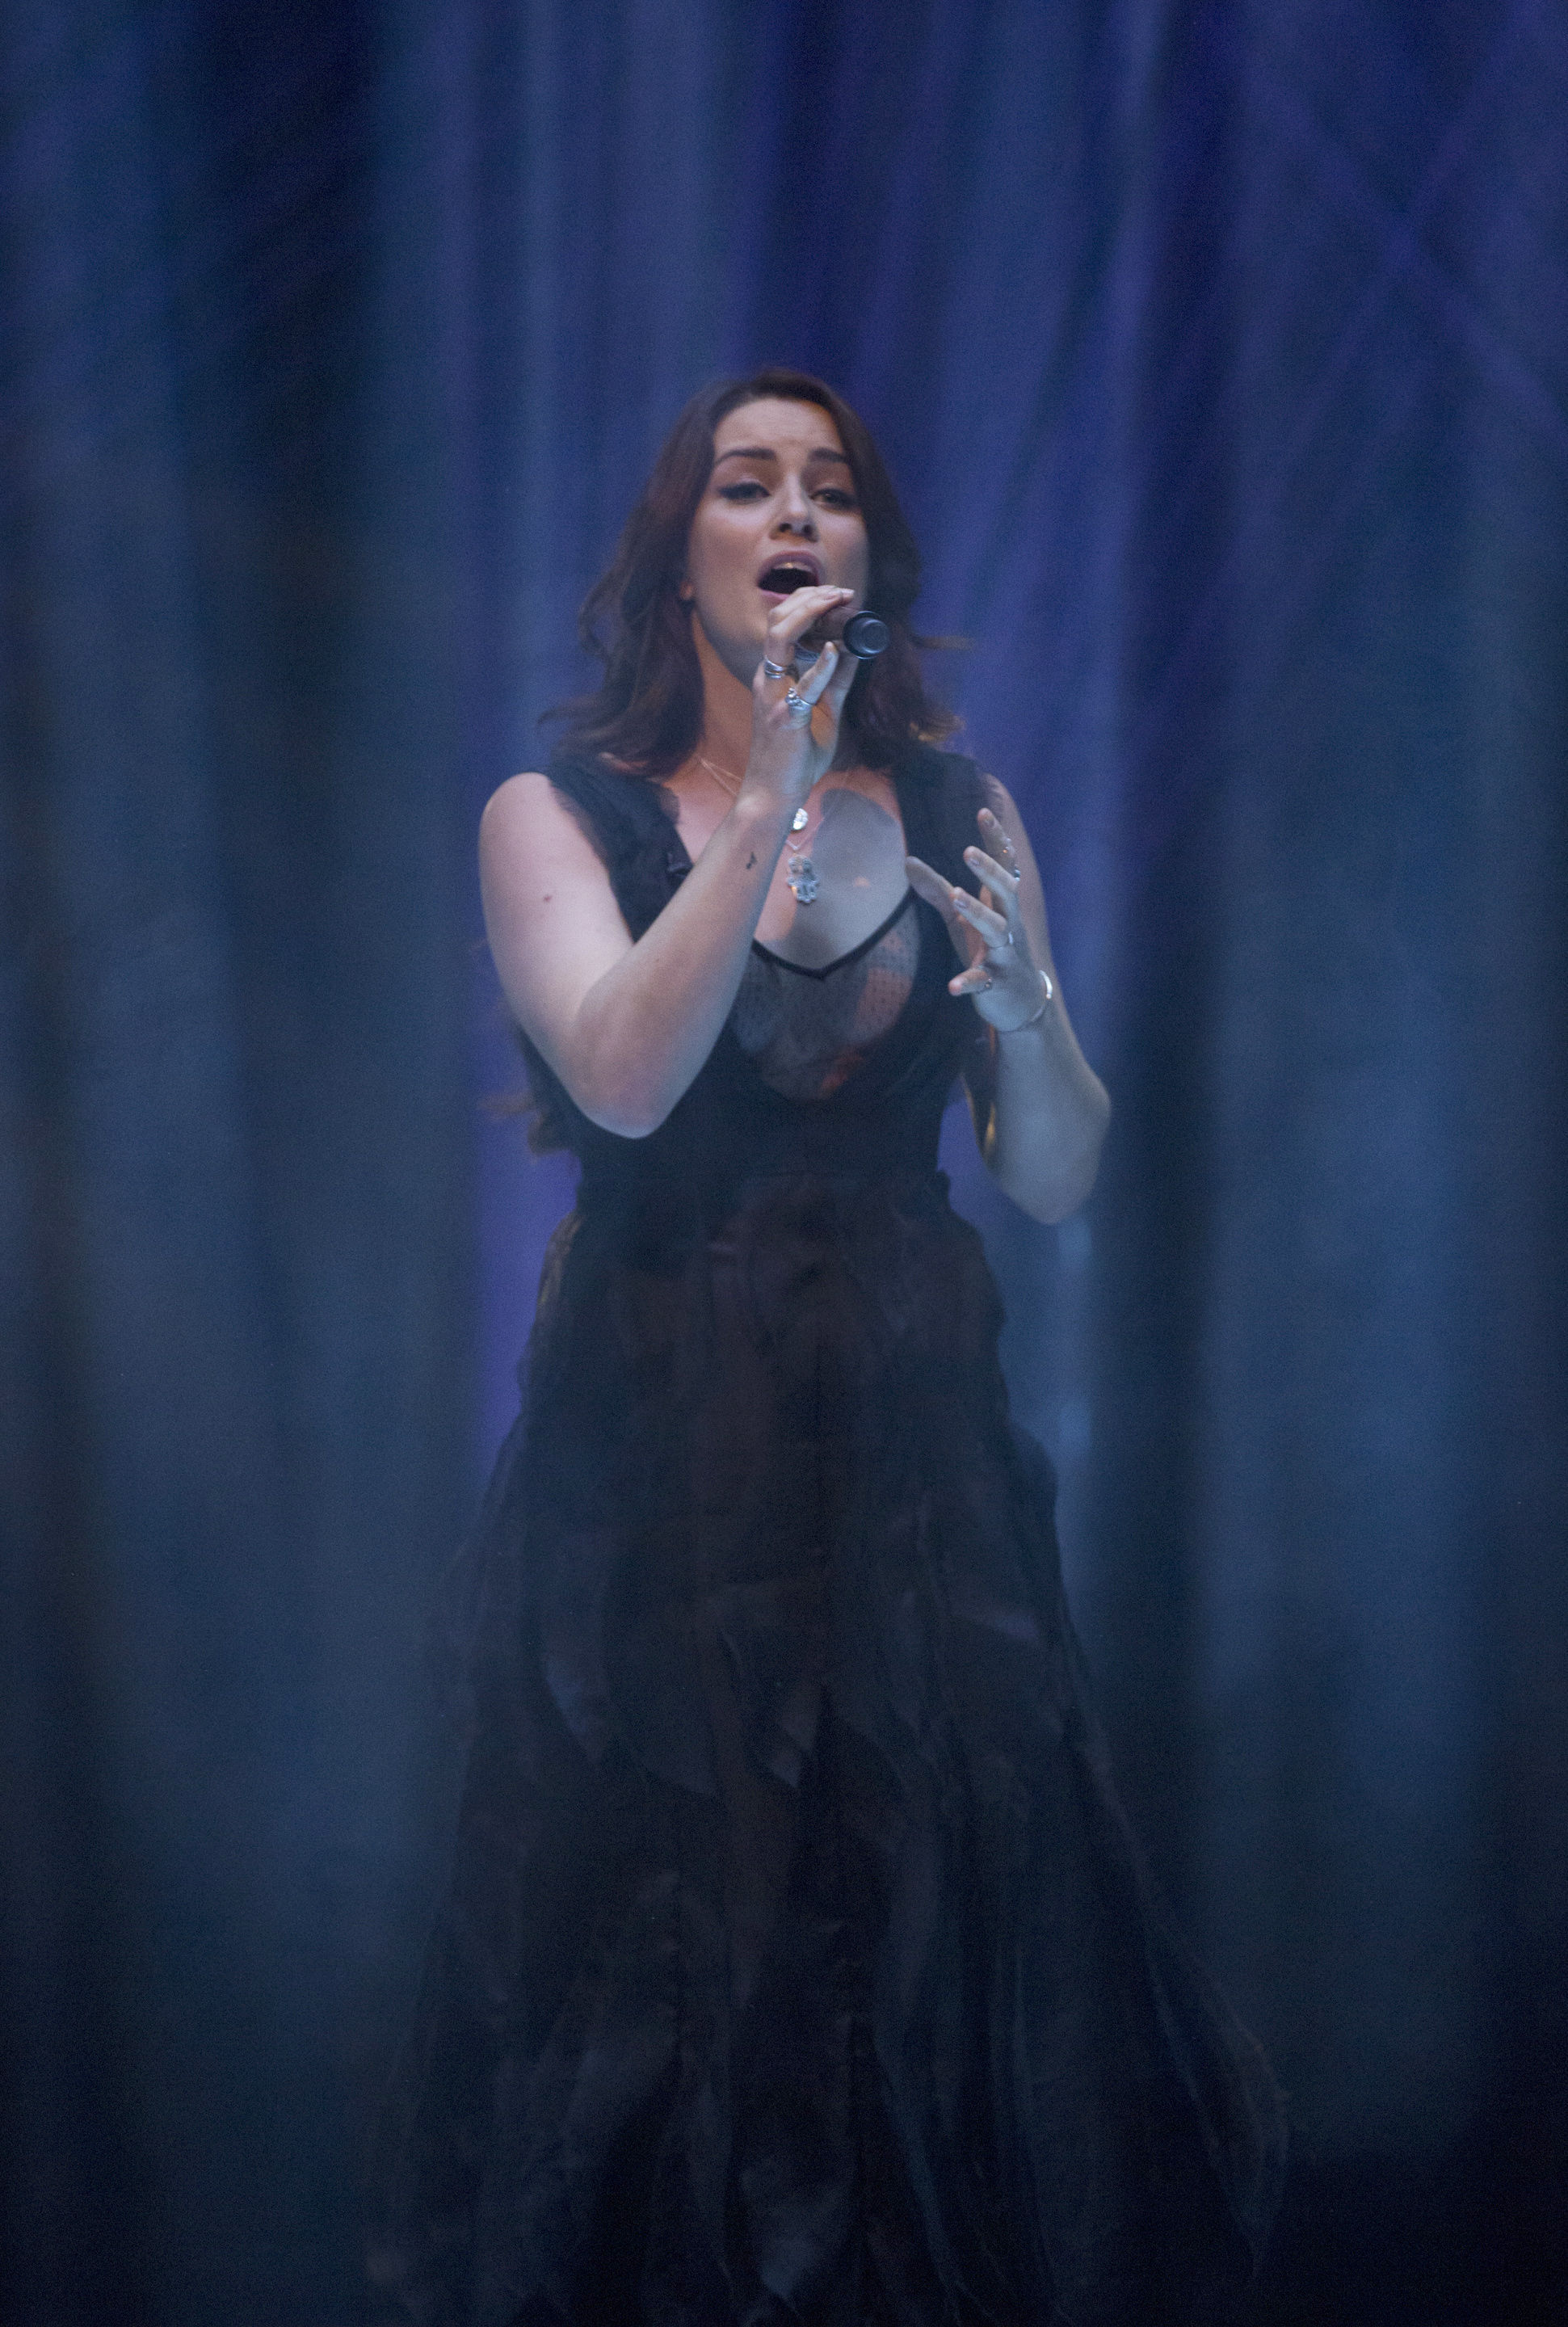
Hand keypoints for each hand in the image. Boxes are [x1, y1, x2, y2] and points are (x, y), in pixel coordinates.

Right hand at [746, 585, 860, 810]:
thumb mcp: (825, 709)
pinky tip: (835, 650)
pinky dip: (819, 665)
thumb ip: (837, 680)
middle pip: (777, 620)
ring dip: (809, 615)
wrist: (777, 791)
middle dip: (810, 598)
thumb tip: (855, 650)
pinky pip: (802, 686)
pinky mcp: (785, 718)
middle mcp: (768, 678)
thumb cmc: (797, 754)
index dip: (809, 602)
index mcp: (774, 674)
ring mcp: (773, 696)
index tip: (838, 595)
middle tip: (841, 592)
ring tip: (836, 603)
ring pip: (779, 639)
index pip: (782, 623)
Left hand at [906, 805, 1047, 1031]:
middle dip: (989, 871)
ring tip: (956, 897)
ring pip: (997, 929)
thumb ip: (936, 889)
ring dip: (978, 913)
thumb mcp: (961, 918)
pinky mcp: (995, 982)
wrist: (1019, 1002)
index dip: (996, 839)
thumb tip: (906, 861)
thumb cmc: (988, 951)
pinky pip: (982, 980)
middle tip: (967, 851)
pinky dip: (968, 982)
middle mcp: (1009, 924)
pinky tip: (952, 986)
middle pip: (1007, 891)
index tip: (984, 811)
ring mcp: (1004, 953)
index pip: (1005, 865)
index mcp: (1001, 905)